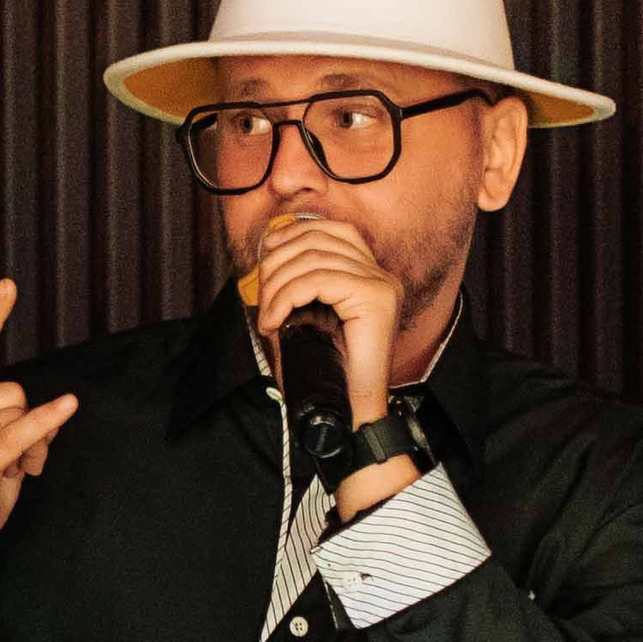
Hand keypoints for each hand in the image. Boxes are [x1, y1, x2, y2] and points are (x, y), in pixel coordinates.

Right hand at [0, 279, 78, 641]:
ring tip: (13, 476)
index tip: (8, 286)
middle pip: (6, 389)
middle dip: (25, 421)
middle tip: (18, 464)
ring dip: (29, 444)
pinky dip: (46, 423)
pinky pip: (18, 434)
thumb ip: (11, 430)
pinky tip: (67, 408)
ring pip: (14, 411)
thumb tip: (51, 413)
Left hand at [253, 213, 401, 425]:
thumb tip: (270, 253)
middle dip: (278, 264)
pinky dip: (286, 298)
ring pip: (313, 260)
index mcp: (371, 275)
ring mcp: (381, 284)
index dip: (296, 233)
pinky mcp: (375, 297)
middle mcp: (381, 274)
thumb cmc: (328, 372)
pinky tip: (274, 321)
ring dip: (277, 287)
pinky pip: (317, 280)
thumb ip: (301, 285)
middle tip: (261, 299)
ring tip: (267, 317)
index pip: (334, 230)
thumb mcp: (311, 319)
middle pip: (319, 240)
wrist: (351, 412)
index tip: (267, 253)